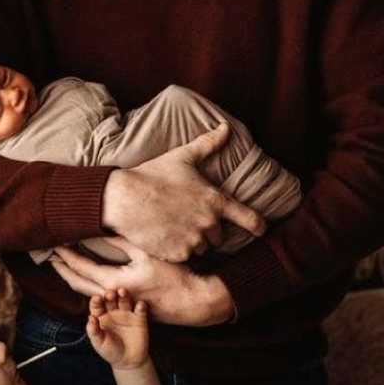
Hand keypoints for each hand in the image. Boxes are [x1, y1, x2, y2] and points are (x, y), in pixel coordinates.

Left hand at [52, 240, 233, 326]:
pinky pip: (97, 295)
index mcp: (114, 283)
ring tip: (60, 263)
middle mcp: (112, 297)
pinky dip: (86, 284)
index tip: (53, 242)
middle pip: (76, 283)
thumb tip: (101, 226)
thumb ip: (122, 241)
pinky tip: (84, 274)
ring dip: (71, 277)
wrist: (194, 302)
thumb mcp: (147, 254)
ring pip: (86, 292)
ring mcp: (117, 304)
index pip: (81, 268)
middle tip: (47, 254)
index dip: (65, 255)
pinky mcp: (124, 306)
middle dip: (61, 268)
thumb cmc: (175, 277)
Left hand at [87, 289, 149, 368]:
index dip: (96, 301)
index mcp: (101, 316)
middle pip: (111, 299)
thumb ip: (94, 331)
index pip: (97, 305)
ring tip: (122, 292)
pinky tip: (139, 305)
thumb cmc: (110, 351)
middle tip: (110, 294)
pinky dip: (141, 306)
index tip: (97, 298)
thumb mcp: (99, 343)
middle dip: (110, 294)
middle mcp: (113, 312)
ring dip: (124, 295)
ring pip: (125, 300)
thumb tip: (90, 318)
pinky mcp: (139, 319)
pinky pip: (140, 310)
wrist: (128, 361)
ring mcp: (127, 314)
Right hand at [101, 123, 265, 261]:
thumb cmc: (152, 175)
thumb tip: (226, 127)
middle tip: (186, 218)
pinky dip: (176, 250)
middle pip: (219, 237)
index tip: (261, 229)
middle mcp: (208, 223)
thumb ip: (208, 143)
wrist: (123, 198)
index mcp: (215, 201)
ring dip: (192, 242)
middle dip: (207, 230)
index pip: (250, 219)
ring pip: (201, 249)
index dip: (258, 225)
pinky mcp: (177, 254)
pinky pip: (184, 257)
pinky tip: (163, 236)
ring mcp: (193, 240)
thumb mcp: (182, 156)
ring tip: (172, 227)